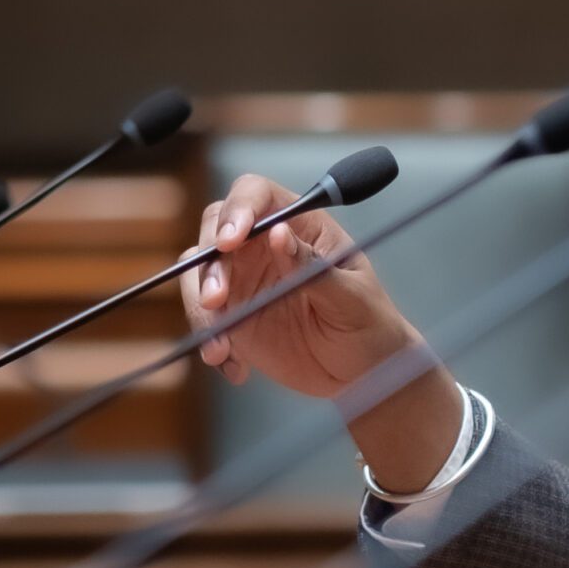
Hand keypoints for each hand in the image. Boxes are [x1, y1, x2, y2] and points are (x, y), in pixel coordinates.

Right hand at [180, 173, 413, 395]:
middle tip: (217, 300)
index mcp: (301, 225)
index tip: (230, 241)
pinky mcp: (232, 313)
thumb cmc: (369, 324)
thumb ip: (314, 268)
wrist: (362, 372)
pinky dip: (210, 339)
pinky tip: (235, 366)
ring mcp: (245, 278)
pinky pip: (203, 316)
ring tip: (222, 347)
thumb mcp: (352, 299)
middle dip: (209, 263)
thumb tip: (278, 233)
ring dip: (199, 307)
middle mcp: (265, 244)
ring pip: (199, 272)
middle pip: (215, 228)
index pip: (257, 195)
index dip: (237, 209)